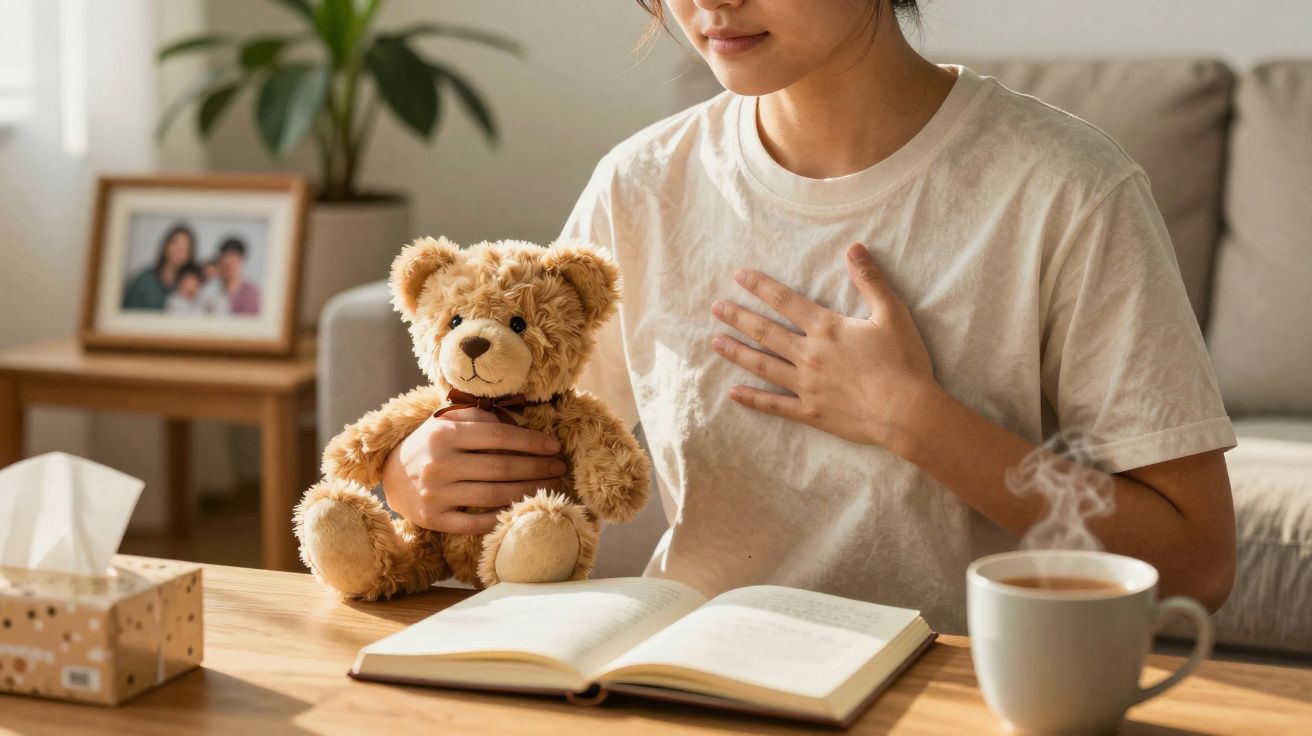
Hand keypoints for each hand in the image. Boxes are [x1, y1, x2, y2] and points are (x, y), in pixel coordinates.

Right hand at [381, 408, 565, 533]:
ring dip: (527, 491)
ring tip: (550, 486)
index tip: (554, 446)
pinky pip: (475, 522)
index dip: (531, 441)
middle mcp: (439, 464)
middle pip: (500, 467)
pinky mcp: (434, 519)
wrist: (391, 477)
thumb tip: (512, 421)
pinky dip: (501, 517)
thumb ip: (476, 416)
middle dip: (536, 468)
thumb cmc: (429, 445)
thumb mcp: (445, 421)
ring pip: (493, 495)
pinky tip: (521, 509)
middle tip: (560, 467)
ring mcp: (435, 494)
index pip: (498, 436)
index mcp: (444, 434)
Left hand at [710, 242, 939, 449]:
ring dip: (737, 352)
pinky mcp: (810, 412)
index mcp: (827, 328)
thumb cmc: (904, 361)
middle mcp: (809, 354)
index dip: (760, 286)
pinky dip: (752, 399)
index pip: (785, 301)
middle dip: (738, 317)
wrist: (907, 411)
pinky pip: (774, 405)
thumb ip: (870, 279)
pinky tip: (733, 393)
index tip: (738, 276)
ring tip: (715, 342)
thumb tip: (853, 247)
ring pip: (763, 365)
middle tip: (715, 307)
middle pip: (765, 331)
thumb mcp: (892, 313)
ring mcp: (806, 385)